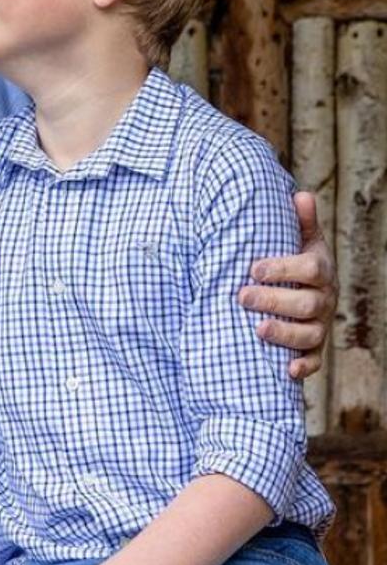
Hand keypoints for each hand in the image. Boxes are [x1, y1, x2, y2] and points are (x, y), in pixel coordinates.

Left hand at [239, 191, 336, 379]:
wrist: (304, 292)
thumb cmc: (294, 263)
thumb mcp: (300, 240)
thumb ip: (300, 221)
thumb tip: (299, 193)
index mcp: (320, 271)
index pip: (310, 269)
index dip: (283, 269)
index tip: (254, 269)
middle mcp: (323, 300)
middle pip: (306, 304)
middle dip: (274, 301)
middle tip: (241, 296)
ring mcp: (319, 326)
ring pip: (310, 335)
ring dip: (285, 333)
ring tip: (257, 329)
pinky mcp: (313, 349)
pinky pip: (314, 362)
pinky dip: (303, 367)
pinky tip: (286, 370)